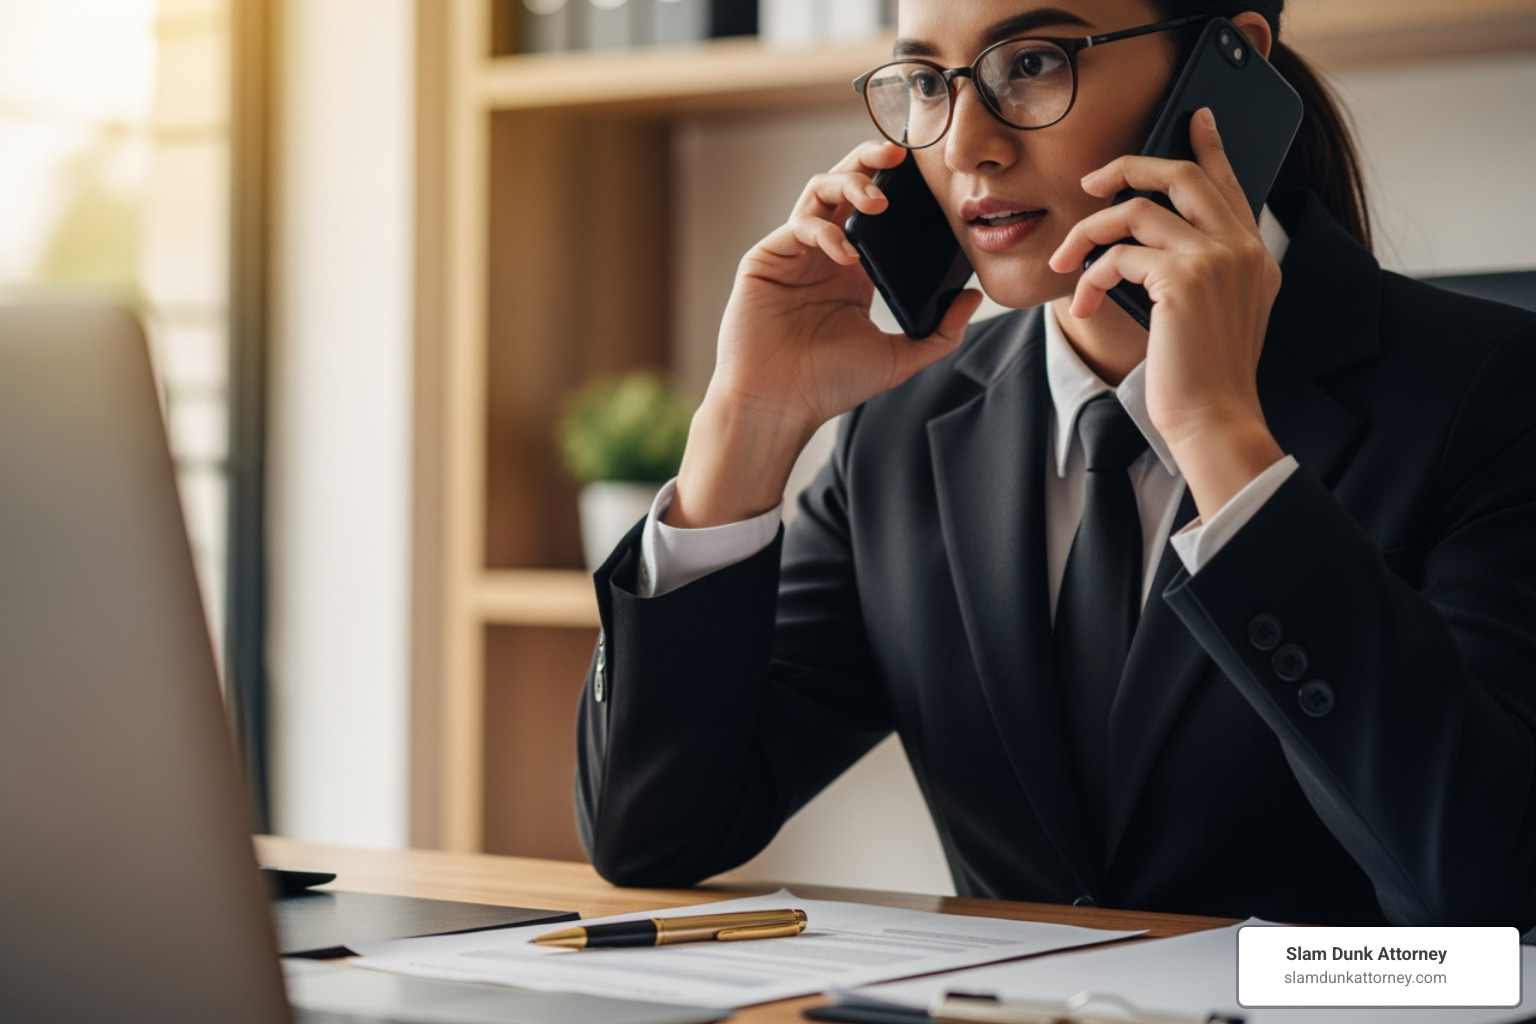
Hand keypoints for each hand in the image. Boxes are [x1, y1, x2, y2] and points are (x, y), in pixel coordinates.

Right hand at [671, 142, 982, 527]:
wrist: (777, 407)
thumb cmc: (828, 386)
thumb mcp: (898, 360)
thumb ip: (940, 333)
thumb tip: (973, 298)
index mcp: (854, 270)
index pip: (876, 210)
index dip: (898, 185)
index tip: (927, 174)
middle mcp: (823, 253)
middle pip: (845, 184)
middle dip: (871, 160)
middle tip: (900, 155)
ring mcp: (793, 252)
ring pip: (819, 190)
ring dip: (850, 184)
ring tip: (878, 201)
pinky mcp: (766, 258)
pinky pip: (798, 225)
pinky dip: (825, 231)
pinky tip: (845, 254)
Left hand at [1047, 108, 1284, 517]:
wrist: (1214, 418)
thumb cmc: (1202, 377)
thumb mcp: (1212, 315)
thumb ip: (1197, 272)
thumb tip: (1141, 246)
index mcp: (1254, 256)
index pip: (1229, 184)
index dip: (1209, 147)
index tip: (1194, 119)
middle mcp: (1241, 248)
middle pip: (1182, 175)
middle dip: (1128, 169)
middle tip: (1091, 182)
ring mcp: (1216, 259)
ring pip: (1137, 211)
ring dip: (1089, 232)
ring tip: (1066, 261)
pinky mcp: (1183, 278)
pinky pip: (1118, 254)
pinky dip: (1091, 274)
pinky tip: (1082, 301)